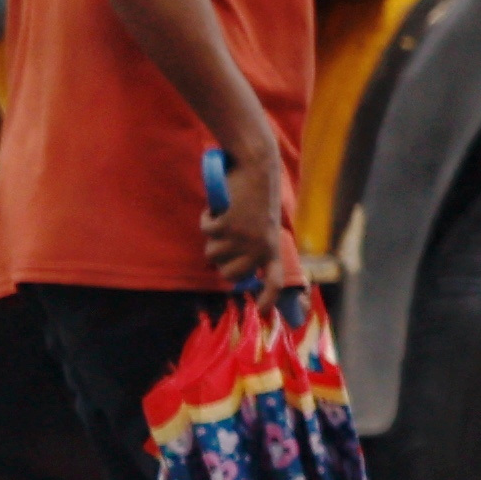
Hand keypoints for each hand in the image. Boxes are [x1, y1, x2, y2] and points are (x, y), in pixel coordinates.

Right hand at [202, 131, 295, 285]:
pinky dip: (207, 218)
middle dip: (220, 261)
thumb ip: (252, 247)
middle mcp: (260, 247)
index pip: (274, 281)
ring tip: (226, 218)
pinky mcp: (228, 225)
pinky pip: (206, 231)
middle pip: (229, 274)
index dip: (267, 298)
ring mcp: (243, 237)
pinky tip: (220, 207)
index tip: (260, 312)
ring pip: (213, 253)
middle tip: (221, 243)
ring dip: (213, 237)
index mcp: (273, 247)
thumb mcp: (261, 226)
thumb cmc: (256, 196)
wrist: (257, 167)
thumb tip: (232, 271)